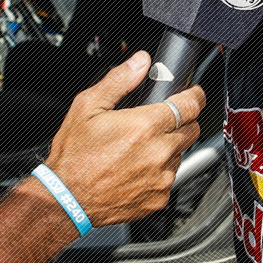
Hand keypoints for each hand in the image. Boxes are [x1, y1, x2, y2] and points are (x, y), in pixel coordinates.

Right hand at [42, 52, 204, 227]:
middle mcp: (158, 153)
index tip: (194, 93)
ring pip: (181, 154)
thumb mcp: (87, 108)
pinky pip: (170, 178)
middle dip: (182, 121)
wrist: (67, 200)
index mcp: (144, 127)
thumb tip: (140, 62)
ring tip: (140, 148)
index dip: (195, 96)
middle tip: (161, 121)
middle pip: (192, 129)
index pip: (190, 106)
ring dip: (169, 147)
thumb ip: (118, 81)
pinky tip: (137, 169)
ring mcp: (161, 179)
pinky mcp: (159, 198)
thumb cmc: (74, 157)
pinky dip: (160, 172)